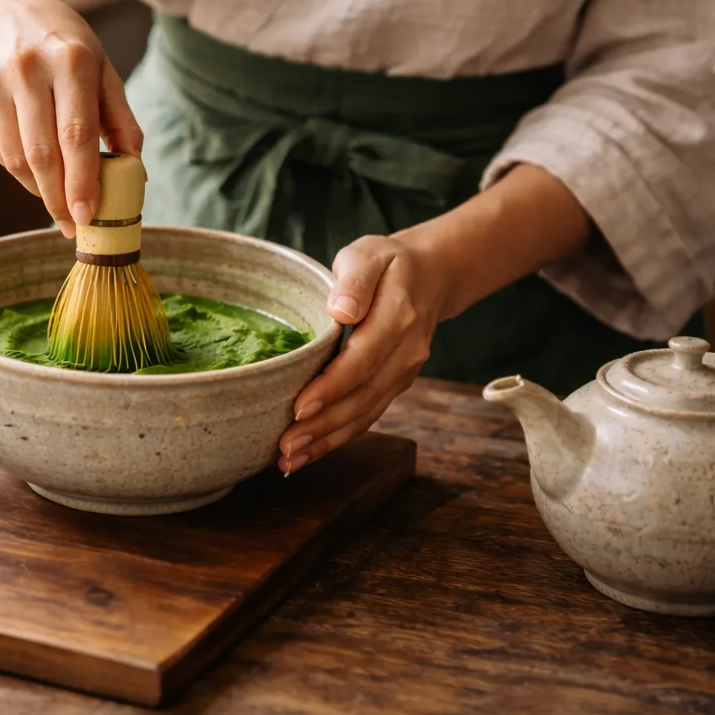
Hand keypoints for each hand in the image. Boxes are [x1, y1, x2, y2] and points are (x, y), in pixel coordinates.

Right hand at [0, 0, 142, 236]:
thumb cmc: (60, 41)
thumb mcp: (99, 64)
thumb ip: (119, 116)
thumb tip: (133, 168)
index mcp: (70, 60)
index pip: (76, 134)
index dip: (83, 181)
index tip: (88, 217)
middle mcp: (27, 69)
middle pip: (42, 154)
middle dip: (59, 199)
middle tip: (72, 226)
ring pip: (15, 158)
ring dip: (39, 188)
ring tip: (57, 200)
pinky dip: (18, 168)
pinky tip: (33, 168)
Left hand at [277, 235, 451, 474]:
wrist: (430, 276)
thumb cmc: (387, 263)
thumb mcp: (368, 254)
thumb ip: (354, 281)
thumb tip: (341, 311)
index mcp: (398, 317)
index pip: (362, 360)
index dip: (332, 387)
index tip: (299, 408)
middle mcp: (407, 352)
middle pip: (363, 396)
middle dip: (323, 426)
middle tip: (285, 447)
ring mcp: (404, 373)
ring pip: (366, 413)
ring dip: (328, 440)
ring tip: (290, 460)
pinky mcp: (395, 384)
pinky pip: (368, 415)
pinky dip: (340, 437)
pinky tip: (311, 452)